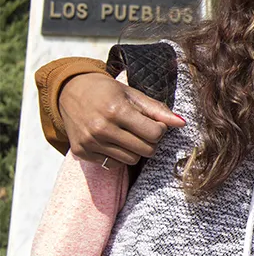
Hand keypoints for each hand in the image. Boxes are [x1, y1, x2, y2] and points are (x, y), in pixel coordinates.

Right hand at [59, 73, 184, 166]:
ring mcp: (90, 142)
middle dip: (150, 141)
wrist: (70, 91)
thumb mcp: (133, 94)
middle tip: (141, 129)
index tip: (154, 122)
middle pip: (146, 150)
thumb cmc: (107, 91)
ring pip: (131, 160)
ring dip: (135, 149)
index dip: (160, 129)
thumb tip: (182, 123)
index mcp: (116, 110)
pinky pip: (113, 164)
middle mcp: (101, 128)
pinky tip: (112, 140)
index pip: (155, 134)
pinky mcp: (81, 152)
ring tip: (127, 134)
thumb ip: (157, 110)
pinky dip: (118, 155)